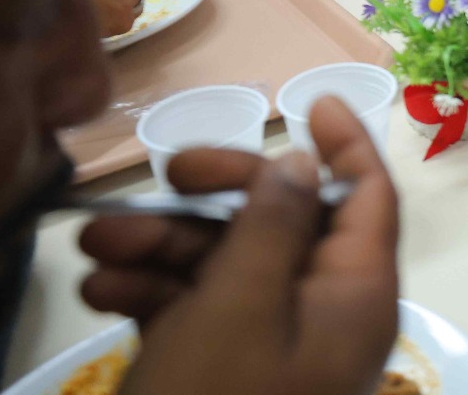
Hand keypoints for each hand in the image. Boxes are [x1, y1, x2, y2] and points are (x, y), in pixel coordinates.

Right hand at [79, 97, 399, 393]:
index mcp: (354, 297)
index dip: (348, 143)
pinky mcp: (218, 370)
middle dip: (222, 192)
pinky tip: (100, 291)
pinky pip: (193, 308)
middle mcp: (320, 315)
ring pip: (225, 261)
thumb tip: (303, 163)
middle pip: (285, 220)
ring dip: (161, 243)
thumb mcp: (241, 306)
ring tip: (97, 246)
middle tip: (168, 172)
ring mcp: (267, 345)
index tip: (312, 100)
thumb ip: (274, 225)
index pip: (370, 199)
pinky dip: (149, 290)